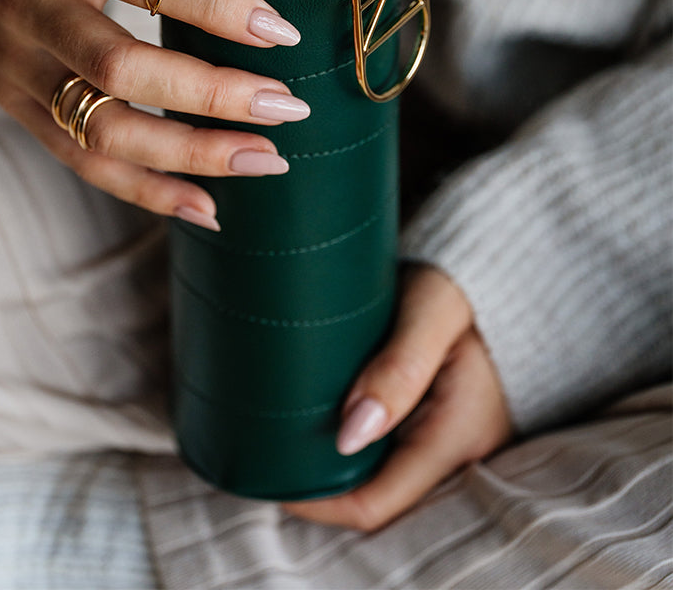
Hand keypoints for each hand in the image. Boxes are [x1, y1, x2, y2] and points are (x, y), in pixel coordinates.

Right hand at [0, 0, 308, 226]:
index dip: (217, 7)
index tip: (280, 31)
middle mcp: (31, 6)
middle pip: (124, 69)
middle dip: (214, 95)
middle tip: (285, 106)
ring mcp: (20, 64)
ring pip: (106, 130)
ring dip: (192, 155)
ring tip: (265, 159)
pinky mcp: (17, 102)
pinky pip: (83, 160)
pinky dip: (146, 191)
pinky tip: (206, 206)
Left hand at [283, 266, 511, 530]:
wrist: (500, 264)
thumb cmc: (462, 279)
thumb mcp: (432, 309)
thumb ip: (398, 367)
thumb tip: (349, 436)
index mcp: (458, 436)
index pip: (376, 505)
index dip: (316, 501)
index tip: (269, 474)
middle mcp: (461, 455)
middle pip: (375, 500)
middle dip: (320, 487)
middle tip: (269, 453)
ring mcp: (452, 444)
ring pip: (380, 481)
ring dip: (334, 467)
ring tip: (286, 439)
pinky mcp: (441, 428)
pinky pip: (390, 457)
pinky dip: (351, 446)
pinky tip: (319, 424)